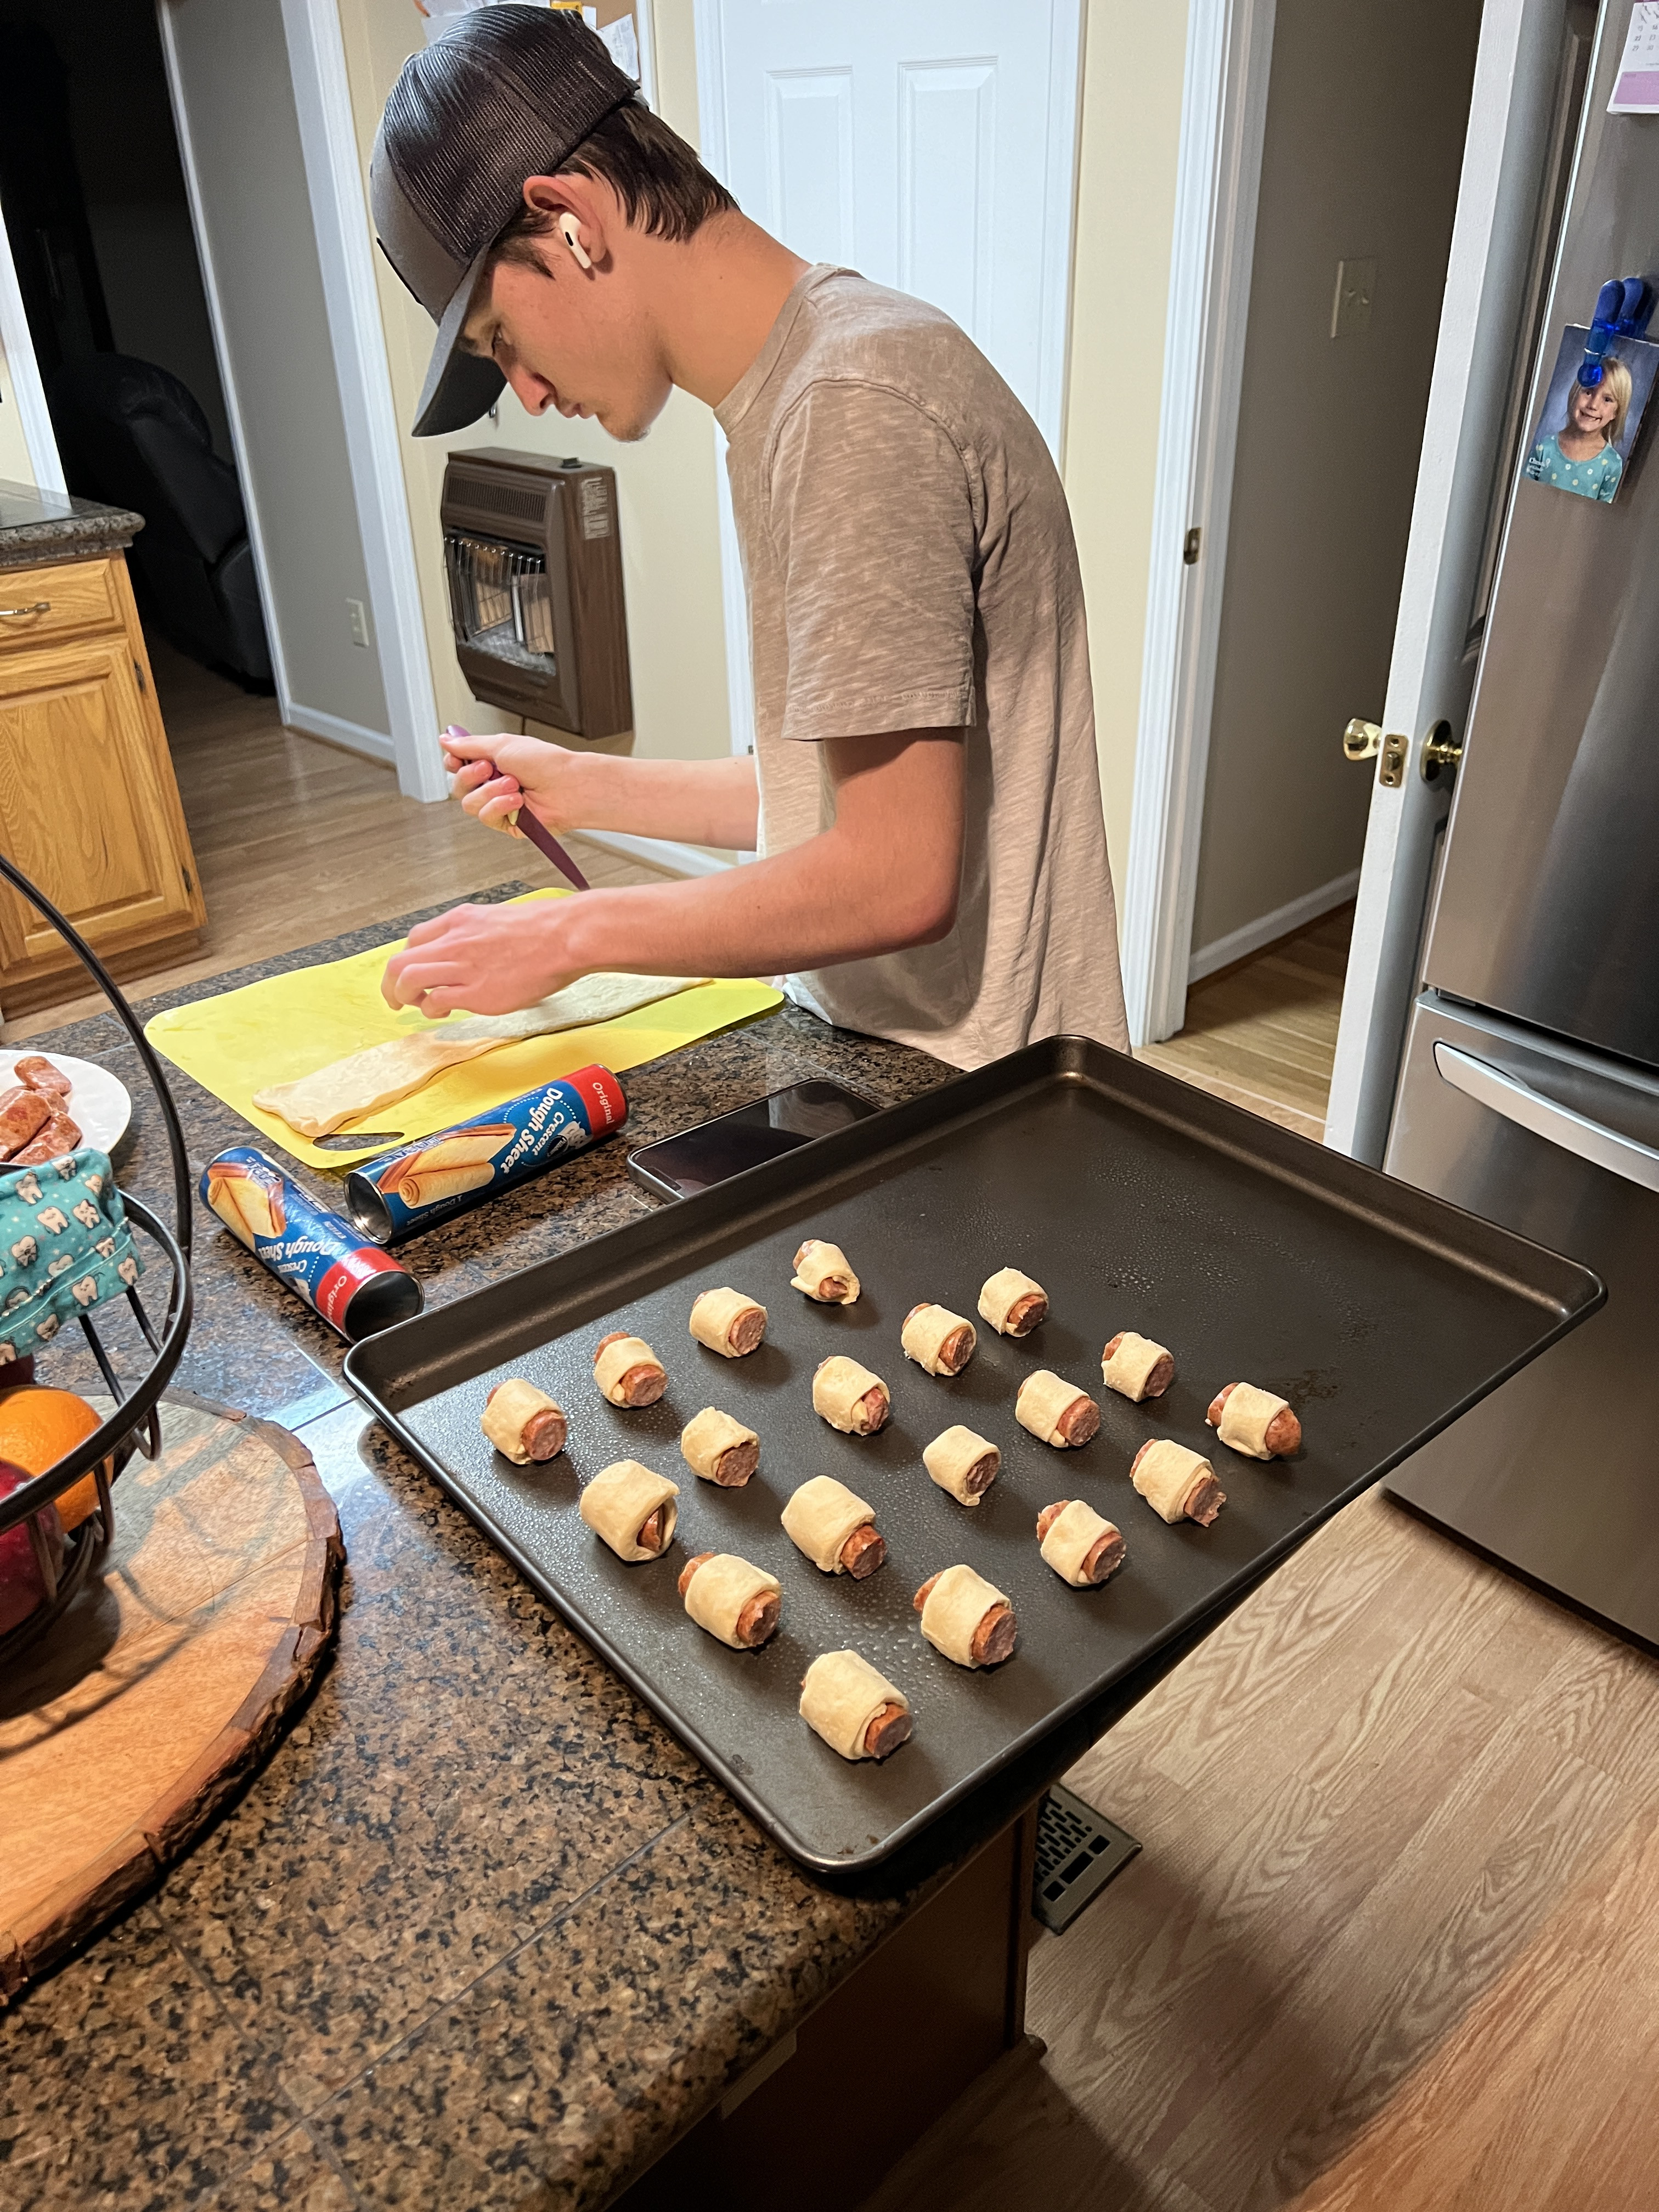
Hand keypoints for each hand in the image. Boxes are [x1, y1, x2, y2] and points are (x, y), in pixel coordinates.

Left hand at [381, 901, 581, 1017]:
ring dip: (403, 996)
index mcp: (460, 920)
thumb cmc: (543, 930)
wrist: (565, 937)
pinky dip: (432, 1009)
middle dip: (391, 984)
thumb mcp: (498, 919)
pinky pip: (436, 1001)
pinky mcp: (476, 992)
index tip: (413, 974)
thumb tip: (471, 953)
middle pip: (400, 961)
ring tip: (415, 1006)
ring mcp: (463, 966)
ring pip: (408, 979)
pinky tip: (444, 1011)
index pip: (415, 939)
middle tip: (396, 999)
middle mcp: (454, 941)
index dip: (408, 960)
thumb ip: (476, 935)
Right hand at [441, 726, 587, 836]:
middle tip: (488, 768)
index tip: (456, 758)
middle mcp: (493, 784)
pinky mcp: (507, 823)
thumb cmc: (546, 763)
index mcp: (492, 762)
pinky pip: (486, 818)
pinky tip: (516, 800)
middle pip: (458, 787)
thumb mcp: (502, 744)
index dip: (453, 763)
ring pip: (469, 804)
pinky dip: (499, 806)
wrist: (569, 785)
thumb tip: (446, 739)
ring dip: (489, 791)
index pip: (458, 766)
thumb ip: (470, 745)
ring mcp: (500, 804)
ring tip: (513, 785)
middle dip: (470, 776)